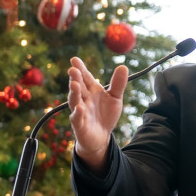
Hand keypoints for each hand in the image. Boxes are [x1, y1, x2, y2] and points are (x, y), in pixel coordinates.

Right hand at [67, 57, 127, 171]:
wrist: (101, 136)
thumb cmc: (105, 115)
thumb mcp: (115, 98)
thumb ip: (118, 84)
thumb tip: (123, 66)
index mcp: (91, 91)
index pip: (85, 77)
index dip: (80, 68)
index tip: (75, 59)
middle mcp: (83, 99)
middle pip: (78, 87)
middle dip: (75, 78)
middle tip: (73, 69)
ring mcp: (80, 112)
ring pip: (74, 101)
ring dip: (74, 93)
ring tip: (74, 84)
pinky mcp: (79, 125)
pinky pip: (77, 118)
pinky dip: (77, 113)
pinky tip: (79, 108)